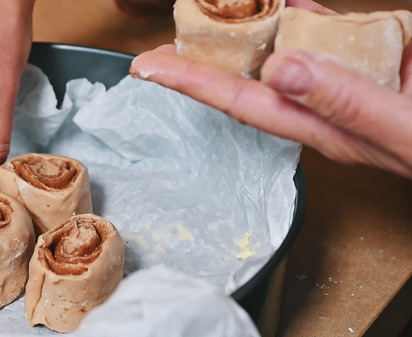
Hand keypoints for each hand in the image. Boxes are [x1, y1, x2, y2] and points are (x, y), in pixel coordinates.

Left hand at [129, 0, 411, 179]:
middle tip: (167, 38)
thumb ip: (345, 102)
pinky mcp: (382, 54)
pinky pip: (334, 29)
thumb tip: (280, 69)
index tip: (146, 66)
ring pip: (288, 46)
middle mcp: (326, 102)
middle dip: (206, 56)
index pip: (239, 102)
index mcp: (322, 126)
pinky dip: (309, 9)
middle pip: (252, 75)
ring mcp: (351, 77)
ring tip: (215, 11)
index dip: (190, 84)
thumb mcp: (403, 128)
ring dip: (251, 27)